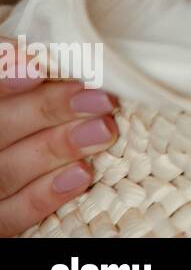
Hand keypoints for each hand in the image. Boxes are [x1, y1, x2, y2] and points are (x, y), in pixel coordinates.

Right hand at [0, 36, 118, 236]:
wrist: (24, 147)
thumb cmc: (29, 109)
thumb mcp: (23, 84)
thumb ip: (20, 67)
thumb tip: (40, 53)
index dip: (5, 78)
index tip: (40, 67)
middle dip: (46, 111)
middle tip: (100, 99)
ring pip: (5, 171)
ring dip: (56, 149)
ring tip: (103, 132)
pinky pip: (10, 216)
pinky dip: (43, 197)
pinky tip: (82, 175)